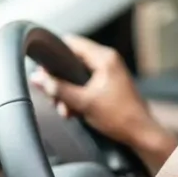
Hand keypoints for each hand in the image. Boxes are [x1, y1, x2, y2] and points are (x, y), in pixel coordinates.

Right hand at [30, 36, 172, 166]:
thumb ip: (58, 89)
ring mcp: (108, 72)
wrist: (140, 133)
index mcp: (104, 58)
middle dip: (59, 81)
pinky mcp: (108, 85)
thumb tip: (38, 78)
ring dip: (66, 92)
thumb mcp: (82, 102)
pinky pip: (85, 85)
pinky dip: (76, 96)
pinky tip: (73, 111)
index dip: (53, 55)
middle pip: (71, 61)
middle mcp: (107, 61)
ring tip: (65, 109)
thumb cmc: (119, 117)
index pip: (71, 43)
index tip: (42, 69)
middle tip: (54, 97)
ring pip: (76, 75)